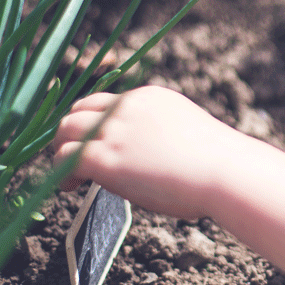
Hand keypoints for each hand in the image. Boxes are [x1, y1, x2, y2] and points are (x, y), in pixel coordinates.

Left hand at [53, 86, 250, 219]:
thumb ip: (161, 135)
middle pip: (80, 110)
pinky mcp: (104, 157)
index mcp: (148, 97)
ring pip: (66, 129)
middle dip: (71, 133)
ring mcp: (114, 131)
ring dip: (61, 150)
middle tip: (73, 155)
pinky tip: (69, 187)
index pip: (107, 102)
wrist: (224, 171)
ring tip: (67, 173)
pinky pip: (65, 158)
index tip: (94, 141)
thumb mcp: (186, 133)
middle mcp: (127, 107)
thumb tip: (153, 156)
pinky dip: (60, 172)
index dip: (94, 123)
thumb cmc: (218, 163)